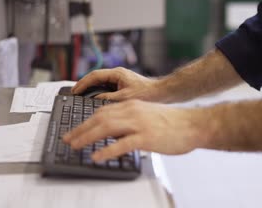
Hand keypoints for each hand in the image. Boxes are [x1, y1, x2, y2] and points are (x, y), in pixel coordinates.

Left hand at [62, 100, 204, 161]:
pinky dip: (107, 150)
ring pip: (106, 127)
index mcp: (132, 105)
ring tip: (75, 146)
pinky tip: (97, 156)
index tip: (75, 130)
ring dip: (87, 137)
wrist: (193, 124)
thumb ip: (130, 121)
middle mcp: (132, 111)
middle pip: (99, 118)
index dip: (85, 121)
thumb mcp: (147, 115)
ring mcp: (139, 123)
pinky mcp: (146, 137)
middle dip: (80, 129)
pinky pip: (121, 144)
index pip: (102, 111)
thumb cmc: (174, 122)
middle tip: (68, 139)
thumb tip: (114, 133)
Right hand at [71, 67, 162, 101]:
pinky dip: (100, 93)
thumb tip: (94, 99)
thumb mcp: (125, 97)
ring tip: (82, 98)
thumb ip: (108, 98)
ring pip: (101, 83)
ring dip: (92, 90)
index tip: (74, 91)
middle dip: (85, 86)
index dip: (82, 83)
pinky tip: (96, 102)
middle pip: (96, 78)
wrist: (162, 93)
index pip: (94, 75)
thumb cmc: (148, 93)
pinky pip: (107, 88)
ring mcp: (120, 80)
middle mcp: (118, 74)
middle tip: (75, 94)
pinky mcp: (123, 86)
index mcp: (117, 73)